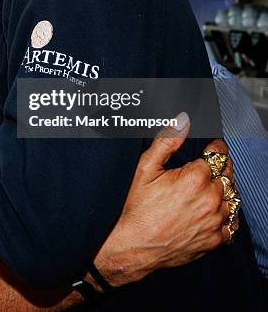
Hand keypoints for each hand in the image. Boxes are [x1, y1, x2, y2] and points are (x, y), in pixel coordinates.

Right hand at [94, 113, 232, 287]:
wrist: (133, 246)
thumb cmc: (136, 206)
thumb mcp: (145, 167)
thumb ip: (167, 141)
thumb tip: (182, 120)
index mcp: (196, 178)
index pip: (218, 154)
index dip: (214, 147)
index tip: (210, 147)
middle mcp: (211, 199)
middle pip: (228, 173)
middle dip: (220, 165)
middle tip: (206, 165)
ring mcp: (215, 221)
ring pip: (232, 196)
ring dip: (224, 188)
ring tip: (208, 185)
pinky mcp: (215, 240)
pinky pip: (232, 222)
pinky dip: (226, 213)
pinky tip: (214, 208)